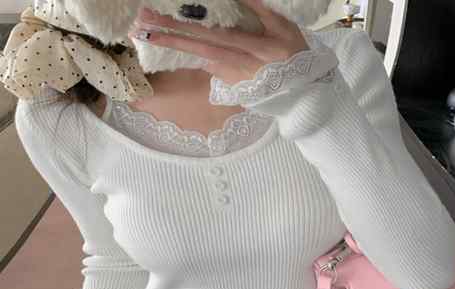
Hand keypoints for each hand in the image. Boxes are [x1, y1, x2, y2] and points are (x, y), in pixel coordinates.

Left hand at [127, 0, 309, 85]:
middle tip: (140, 22)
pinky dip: (190, 52)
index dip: (186, 26)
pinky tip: (169, 39)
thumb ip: (262, 11)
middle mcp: (236, 64)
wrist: (299, 96)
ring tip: (147, 29)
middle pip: (198, 47)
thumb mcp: (285, 29)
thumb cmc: (294, 57)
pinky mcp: (228, 82)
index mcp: (252, 48)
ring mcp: (229, 76)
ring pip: (198, 57)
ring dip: (172, 44)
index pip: (213, 35)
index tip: (160, 16)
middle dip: (168, 35)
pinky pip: (207, 63)